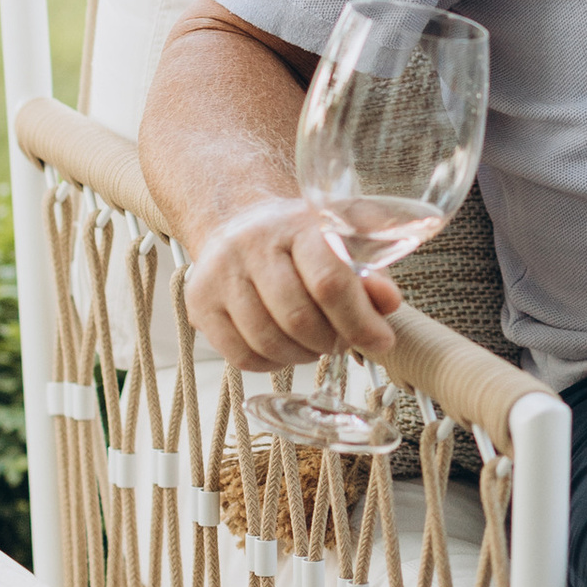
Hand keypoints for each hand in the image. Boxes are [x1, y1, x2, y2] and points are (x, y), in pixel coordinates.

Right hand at [186, 192, 403, 373]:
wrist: (242, 223)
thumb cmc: (303, 240)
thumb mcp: (346, 241)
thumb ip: (372, 271)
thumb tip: (388, 302)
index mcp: (297, 223)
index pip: (329, 281)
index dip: (359, 320)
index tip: (380, 340)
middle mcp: (252, 243)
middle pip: (297, 317)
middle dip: (331, 341)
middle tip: (342, 340)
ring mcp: (220, 273)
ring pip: (268, 341)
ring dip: (303, 355)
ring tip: (315, 343)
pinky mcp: (199, 302)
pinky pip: (240, 356)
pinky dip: (271, 363)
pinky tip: (285, 347)